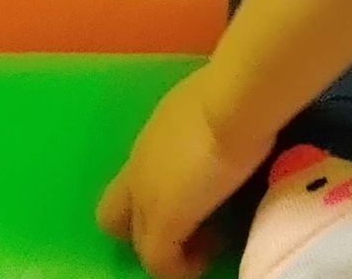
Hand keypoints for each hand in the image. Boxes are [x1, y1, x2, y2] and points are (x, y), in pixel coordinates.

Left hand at [98, 69, 263, 278]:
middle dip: (146, 227)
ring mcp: (146, 199)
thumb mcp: (216, 105)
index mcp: (155, 137)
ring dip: (171, 247)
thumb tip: (232, 126)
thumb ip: (210, 123)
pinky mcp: (163, 225)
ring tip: (210, 240)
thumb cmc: (235, 91)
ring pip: (140, 241)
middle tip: (191, 224)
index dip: (151, 194)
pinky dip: (183, 267)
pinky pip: (162, 264)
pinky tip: (209, 257)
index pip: (133, 178)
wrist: (235, 102)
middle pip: (116, 215)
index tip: (193, 195)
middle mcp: (140, 168)